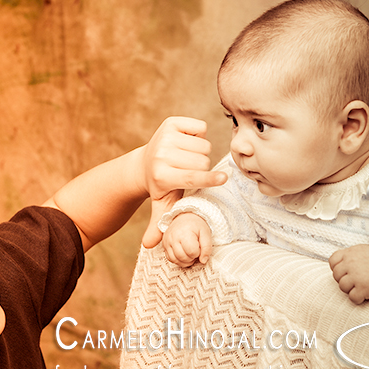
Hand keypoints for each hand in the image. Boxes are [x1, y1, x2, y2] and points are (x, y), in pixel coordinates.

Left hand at [140, 117, 226, 247]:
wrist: (145, 163)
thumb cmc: (162, 186)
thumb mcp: (162, 205)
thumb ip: (159, 224)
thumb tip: (149, 246)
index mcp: (162, 175)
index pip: (191, 178)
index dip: (209, 180)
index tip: (223, 179)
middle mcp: (162, 155)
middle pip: (203, 161)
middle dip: (203, 167)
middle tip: (190, 170)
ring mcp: (165, 136)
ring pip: (204, 145)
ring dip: (201, 152)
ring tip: (188, 158)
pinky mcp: (170, 122)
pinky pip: (199, 127)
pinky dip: (198, 133)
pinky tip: (187, 142)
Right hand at [163, 213, 212, 266]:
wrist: (184, 216)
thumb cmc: (196, 225)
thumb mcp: (206, 233)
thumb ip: (207, 247)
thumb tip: (203, 261)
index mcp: (184, 233)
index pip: (192, 252)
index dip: (198, 252)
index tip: (199, 247)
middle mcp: (173, 237)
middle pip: (183, 257)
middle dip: (191, 257)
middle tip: (195, 250)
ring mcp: (167, 241)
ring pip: (175, 260)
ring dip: (185, 261)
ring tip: (190, 253)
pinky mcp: (164, 244)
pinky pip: (170, 258)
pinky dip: (178, 260)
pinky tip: (183, 254)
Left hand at [329, 244, 368, 304]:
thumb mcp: (362, 250)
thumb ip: (350, 255)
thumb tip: (341, 264)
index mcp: (349, 253)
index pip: (333, 261)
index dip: (338, 268)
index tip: (346, 271)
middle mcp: (350, 264)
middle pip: (336, 275)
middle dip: (344, 279)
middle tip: (356, 280)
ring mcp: (356, 276)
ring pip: (342, 287)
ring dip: (350, 289)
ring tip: (360, 286)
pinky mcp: (363, 288)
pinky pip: (352, 297)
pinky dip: (357, 298)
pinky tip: (364, 294)